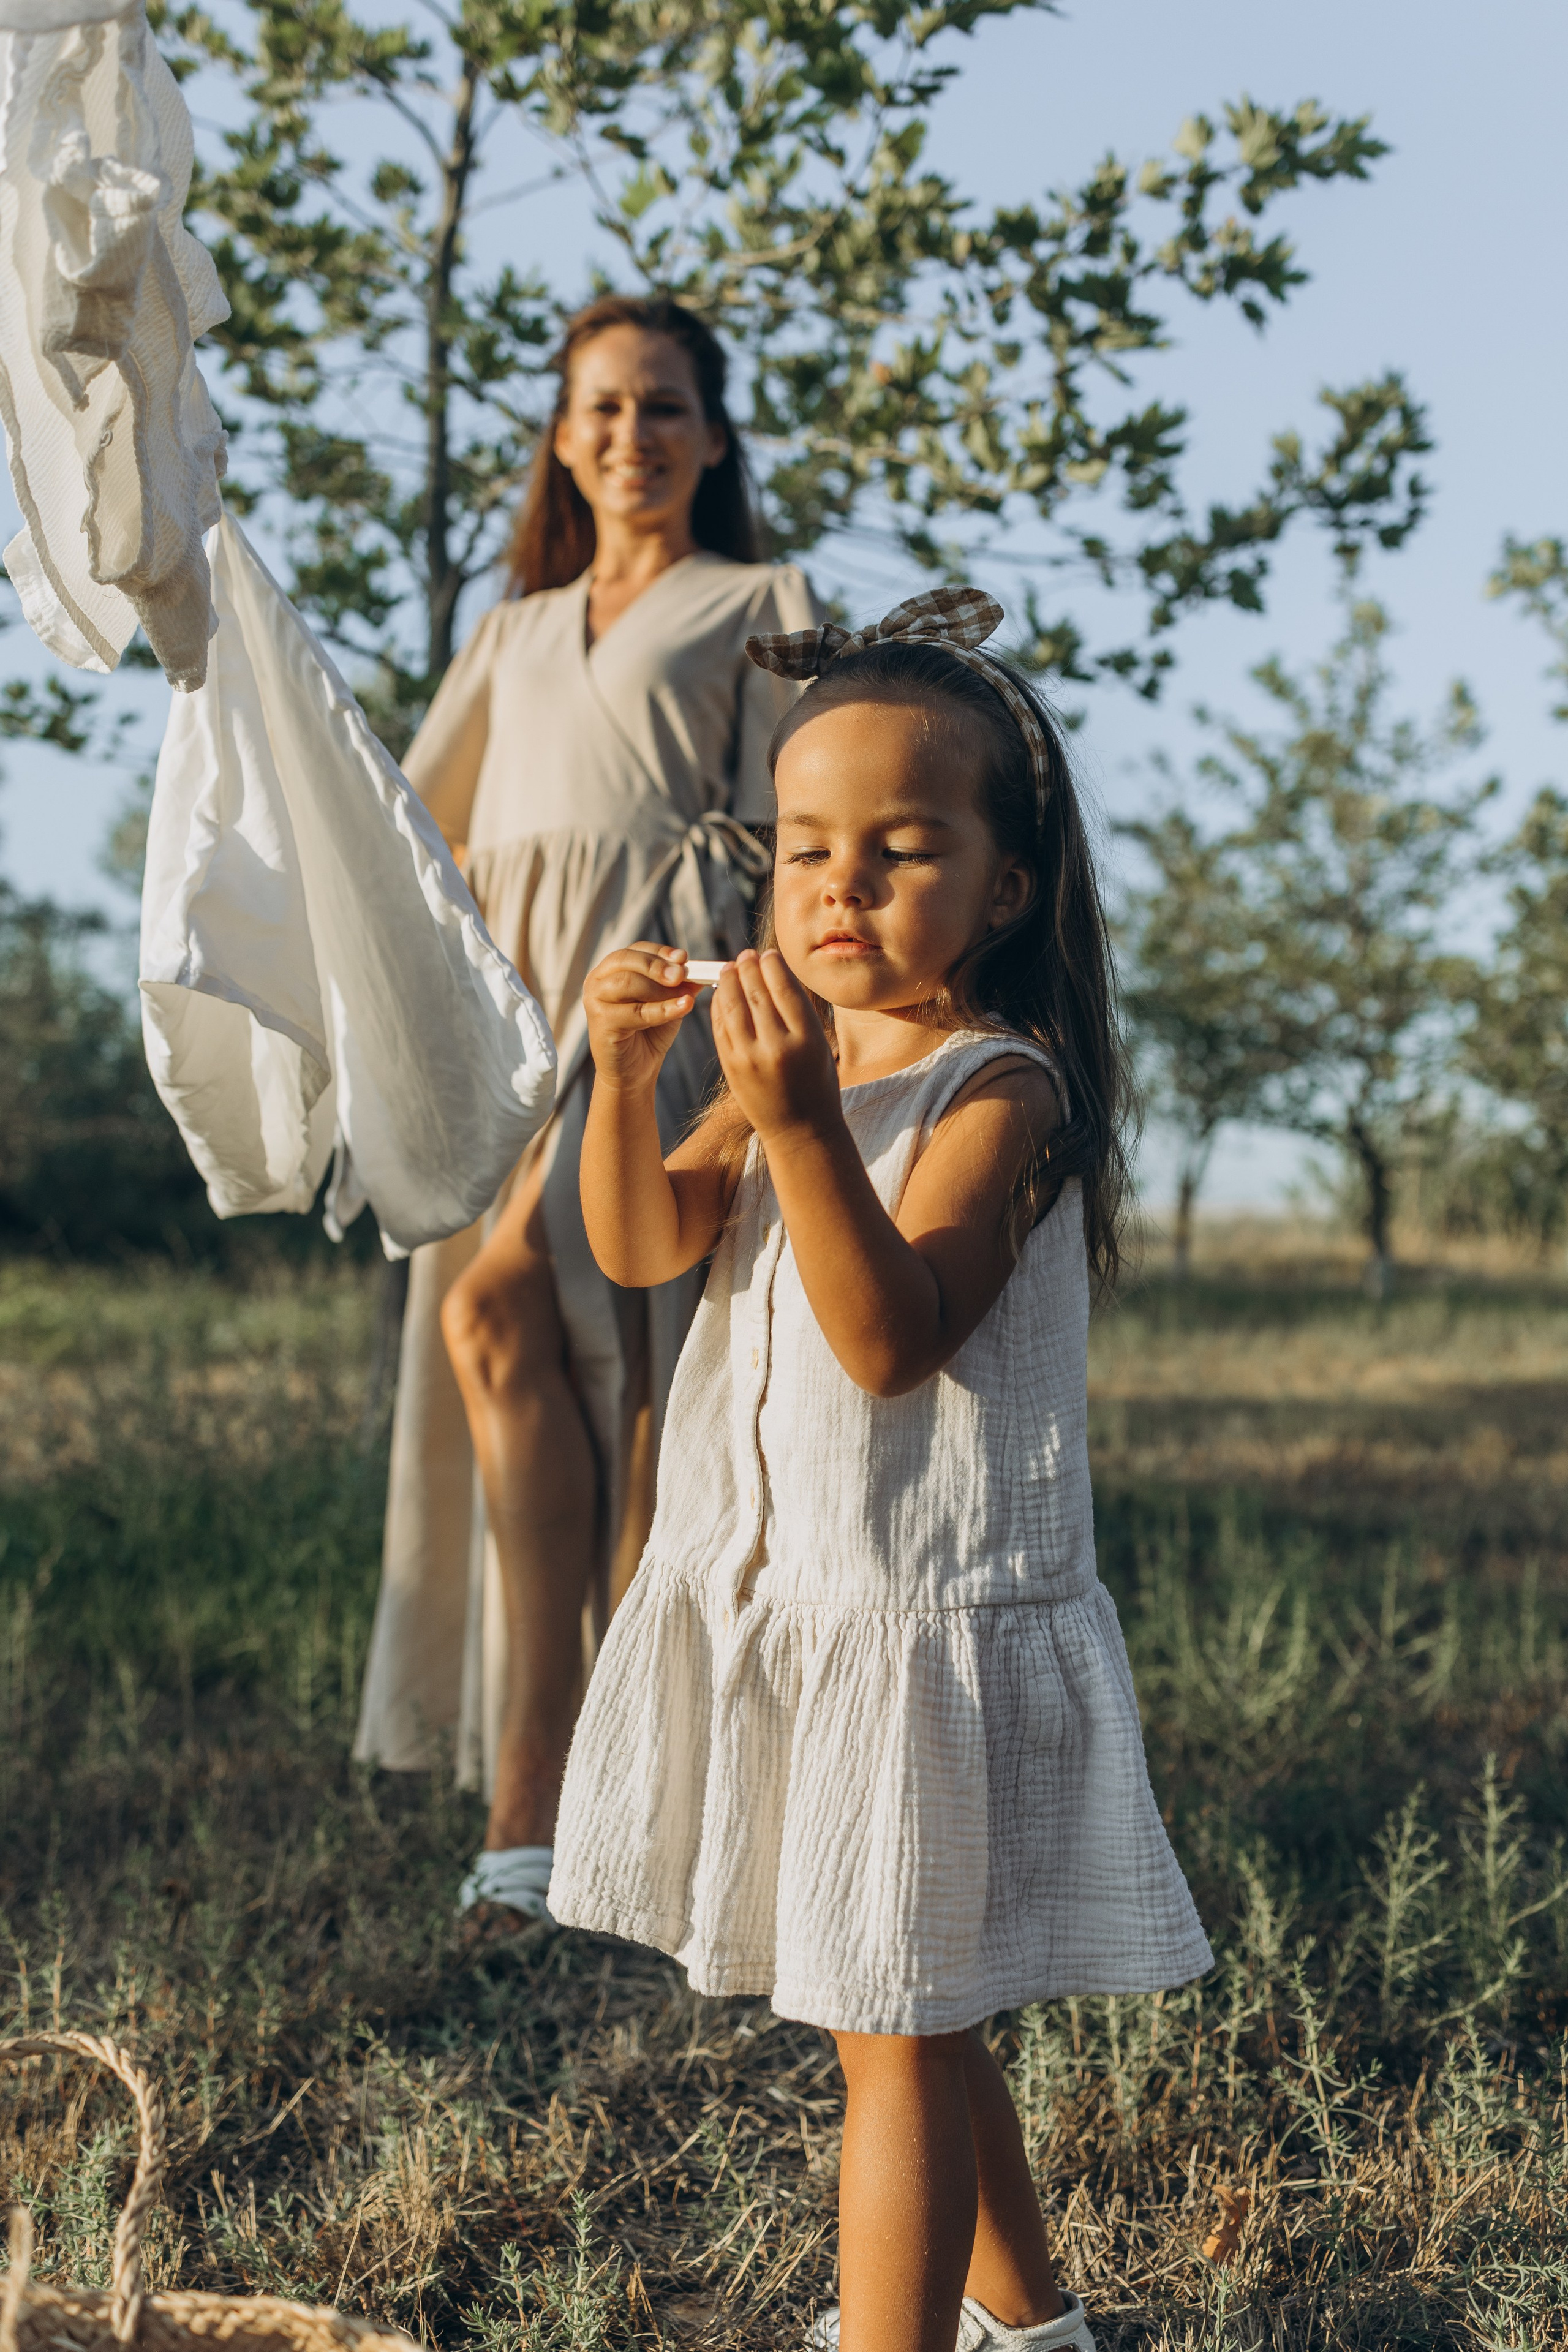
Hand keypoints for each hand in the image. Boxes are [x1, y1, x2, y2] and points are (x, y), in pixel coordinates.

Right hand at [584, 943, 700, 1093]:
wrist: (635, 1071)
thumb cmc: (649, 1033)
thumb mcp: (668, 1002)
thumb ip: (679, 985)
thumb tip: (699, 970)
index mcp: (613, 969)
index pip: (637, 950)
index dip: (661, 952)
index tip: (683, 958)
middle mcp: (599, 980)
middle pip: (627, 960)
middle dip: (657, 966)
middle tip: (681, 974)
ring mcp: (594, 1000)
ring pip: (628, 983)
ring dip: (660, 989)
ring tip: (685, 997)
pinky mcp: (600, 1022)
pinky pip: (635, 1011)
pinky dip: (662, 1010)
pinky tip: (683, 1008)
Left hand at [710, 949, 840, 1145]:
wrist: (800, 1131)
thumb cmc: (816, 1083)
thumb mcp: (819, 1047)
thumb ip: (799, 1013)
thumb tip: (774, 973)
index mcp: (806, 1039)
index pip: (784, 989)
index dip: (772, 966)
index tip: (767, 954)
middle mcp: (777, 1047)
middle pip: (757, 994)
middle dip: (748, 968)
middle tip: (745, 955)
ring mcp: (750, 1059)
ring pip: (733, 1007)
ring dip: (729, 983)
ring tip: (729, 969)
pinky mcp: (731, 1068)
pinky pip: (721, 1028)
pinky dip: (719, 1006)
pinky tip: (721, 995)